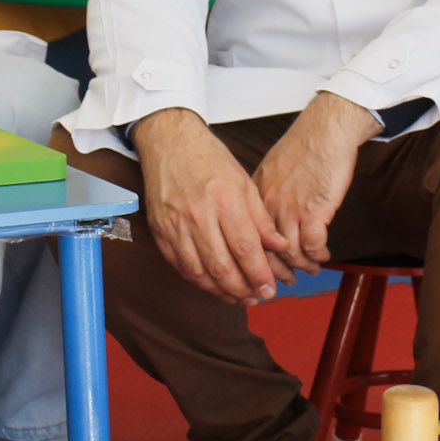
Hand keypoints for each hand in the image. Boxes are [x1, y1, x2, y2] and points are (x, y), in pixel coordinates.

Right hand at [134, 108, 289, 304]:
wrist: (170, 143)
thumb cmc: (209, 159)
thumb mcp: (244, 182)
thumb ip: (260, 218)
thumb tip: (278, 247)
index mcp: (224, 200)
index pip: (245, 248)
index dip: (259, 274)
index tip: (270, 288)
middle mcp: (198, 215)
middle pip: (222, 266)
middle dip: (242, 289)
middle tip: (257, 297)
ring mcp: (175, 225)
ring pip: (199, 272)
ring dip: (220, 291)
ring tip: (238, 297)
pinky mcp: (160, 231)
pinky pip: (180, 266)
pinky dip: (198, 280)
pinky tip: (213, 284)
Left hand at [253, 92, 380, 275]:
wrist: (326, 130)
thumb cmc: (305, 146)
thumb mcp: (274, 168)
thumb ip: (268, 192)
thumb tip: (268, 212)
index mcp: (256, 193)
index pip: (249, 235)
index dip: (256, 256)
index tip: (264, 266)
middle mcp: (269, 204)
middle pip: (265, 250)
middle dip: (275, 270)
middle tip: (284, 281)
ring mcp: (290, 209)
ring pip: (290, 252)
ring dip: (301, 265)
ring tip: (310, 269)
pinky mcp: (314, 211)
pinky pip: (313, 246)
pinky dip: (319, 255)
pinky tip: (324, 256)